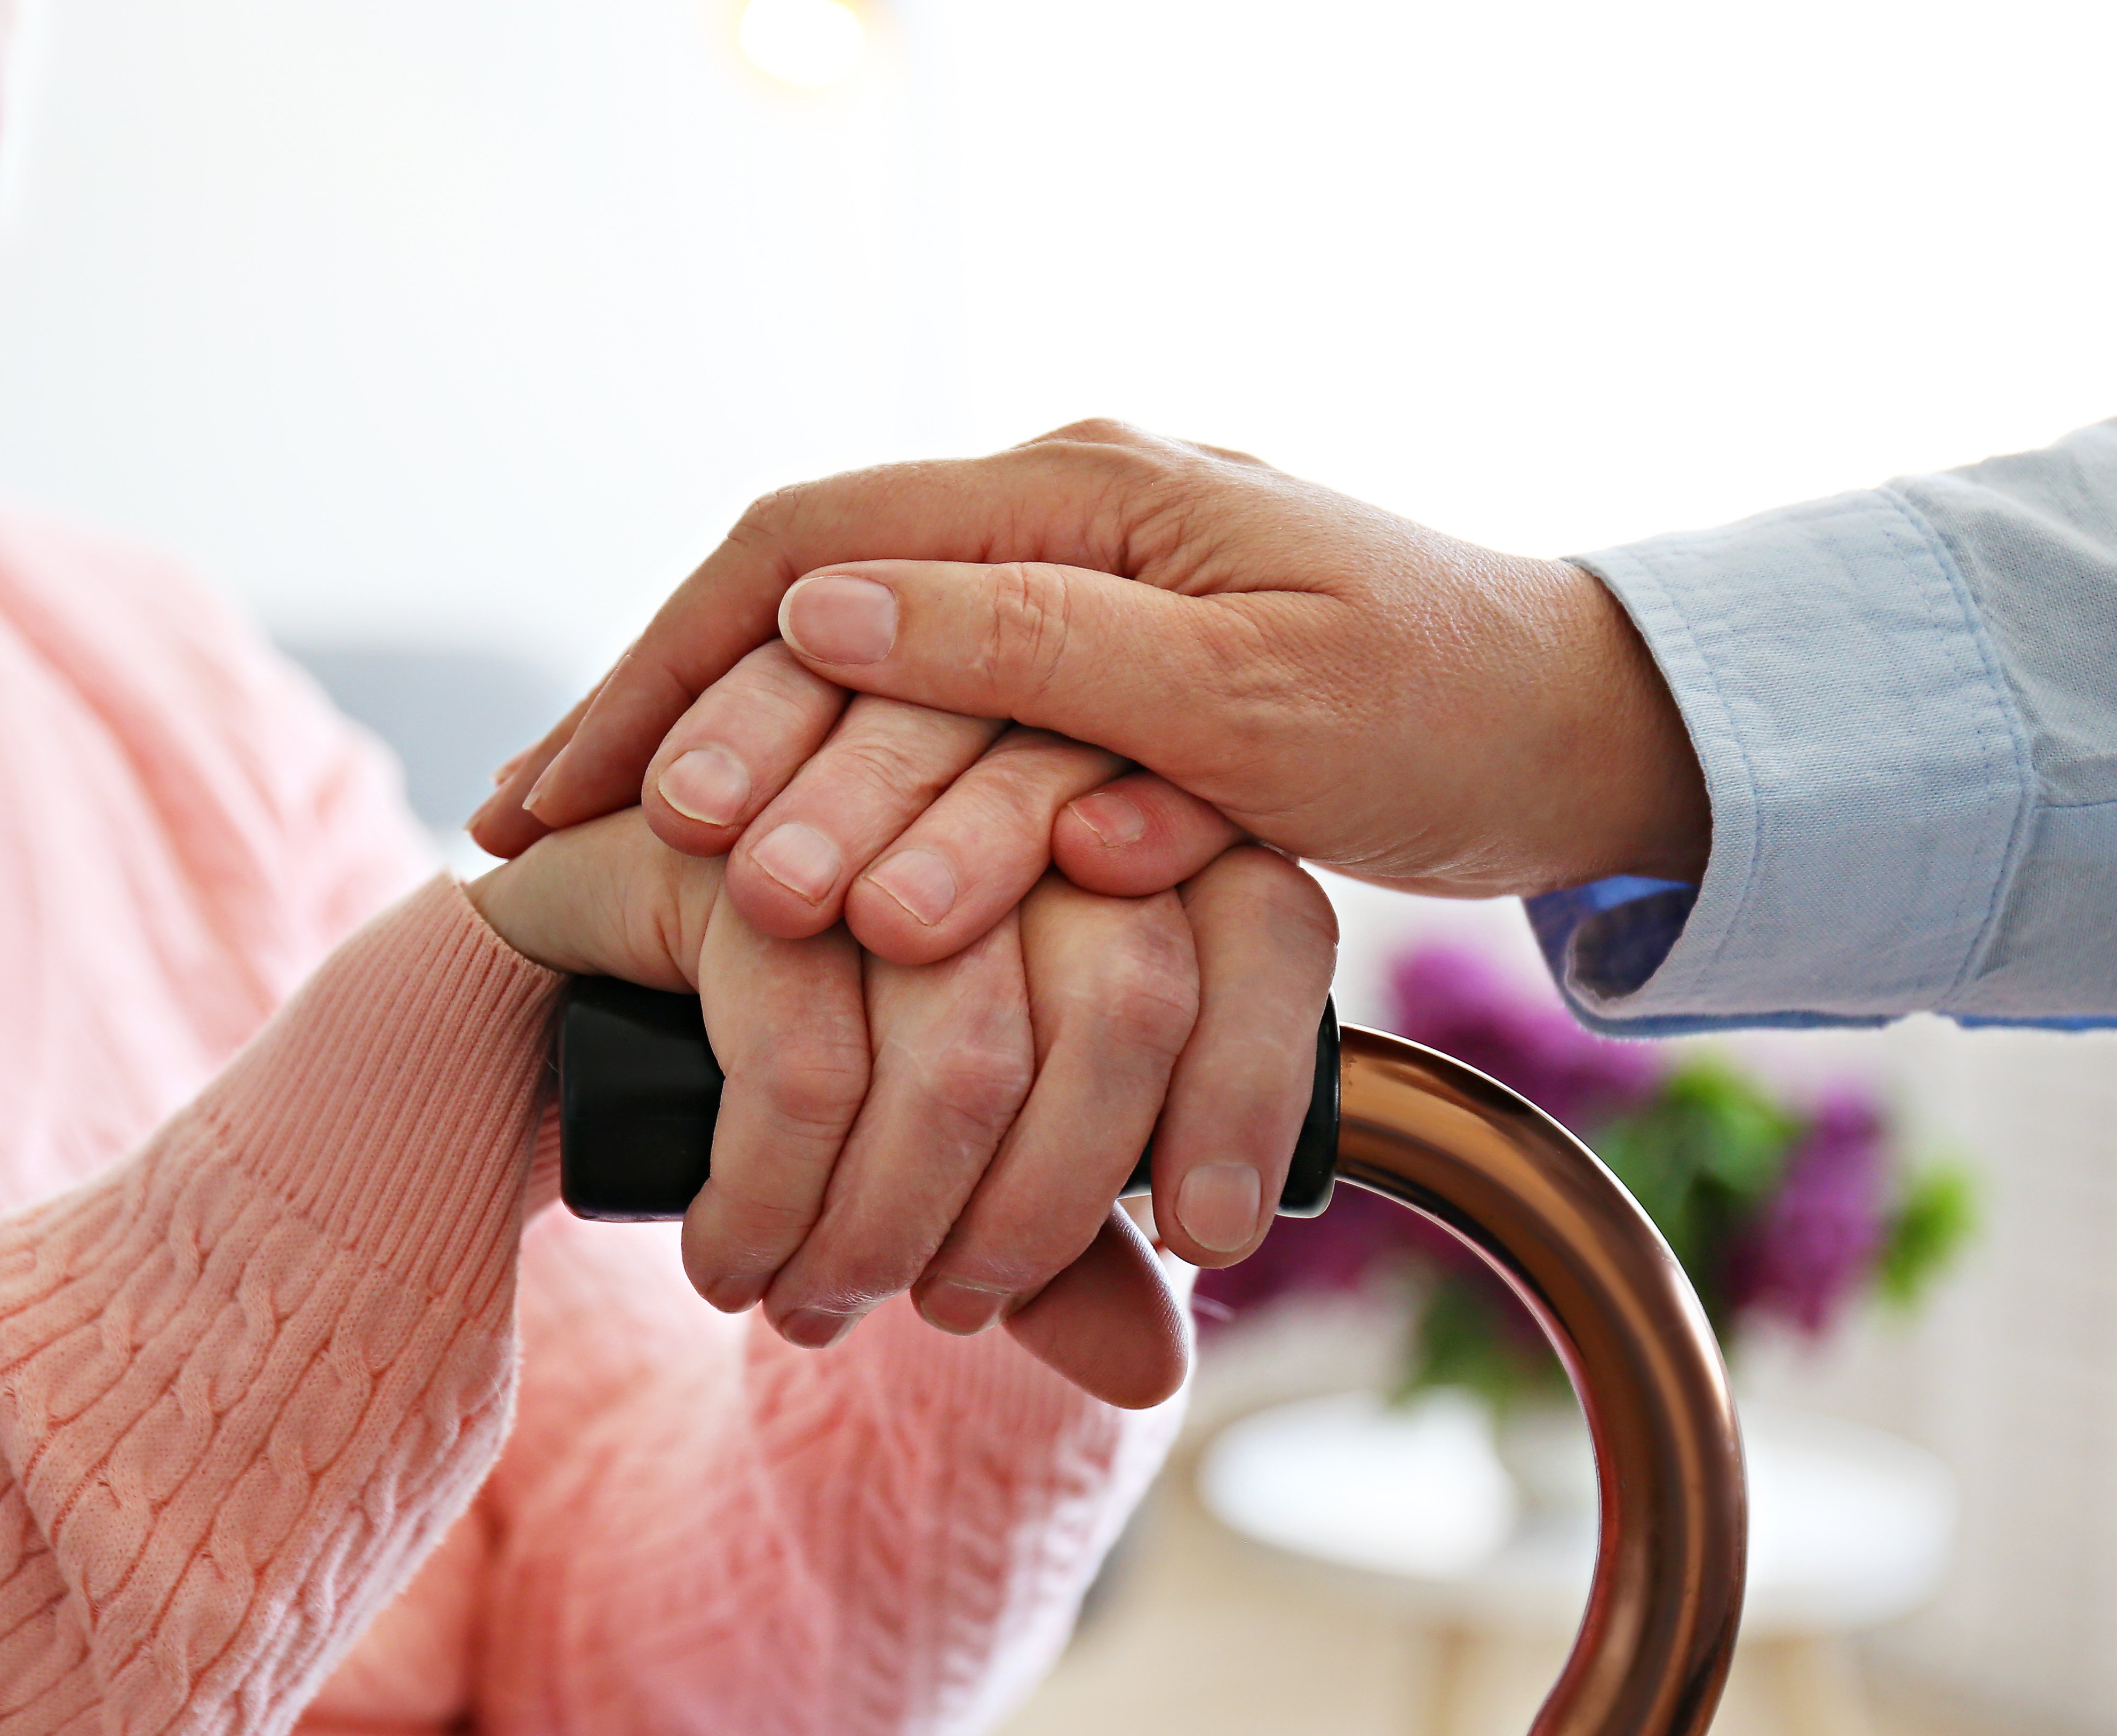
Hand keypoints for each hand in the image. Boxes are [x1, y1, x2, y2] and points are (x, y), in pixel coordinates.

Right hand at [465, 811, 1210, 1406]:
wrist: (557, 1010)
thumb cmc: (787, 1082)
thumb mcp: (951, 1168)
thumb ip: (1062, 1245)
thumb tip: (1158, 1370)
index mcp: (1114, 816)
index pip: (1261, 926)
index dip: (1252, 1093)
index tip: (1199, 1240)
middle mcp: (1010, 772)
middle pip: (1125, 999)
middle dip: (1041, 1213)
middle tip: (952, 1311)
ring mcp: (865, 792)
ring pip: (968, 1046)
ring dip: (891, 1231)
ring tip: (820, 1307)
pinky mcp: (729, 837)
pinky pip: (804, 1053)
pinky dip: (775, 1202)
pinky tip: (732, 1261)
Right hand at [471, 420, 1708, 927]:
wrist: (1575, 729)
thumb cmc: (1438, 708)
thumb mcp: (1237, 696)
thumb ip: (1025, 649)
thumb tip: (815, 623)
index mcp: (1076, 497)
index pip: (810, 557)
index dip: (672, 670)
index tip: (576, 787)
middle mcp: (1049, 525)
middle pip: (798, 615)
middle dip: (661, 727)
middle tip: (541, 834)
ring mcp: (1067, 597)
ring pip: (845, 677)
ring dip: (721, 766)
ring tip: (595, 855)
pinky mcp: (1089, 676)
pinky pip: (919, 725)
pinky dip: (823, 788)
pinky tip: (741, 856)